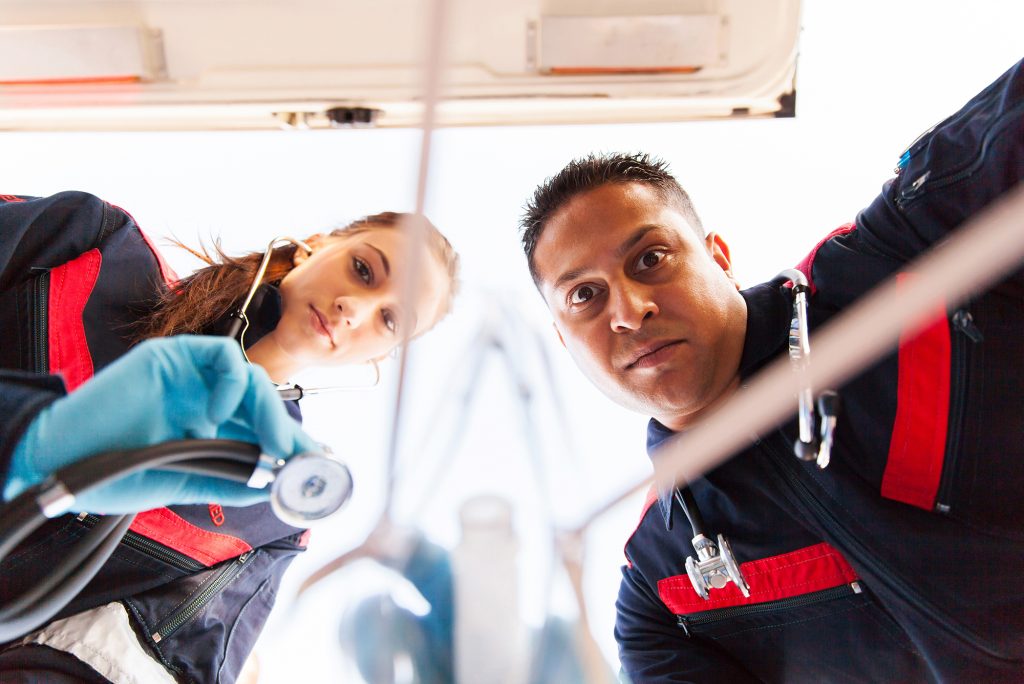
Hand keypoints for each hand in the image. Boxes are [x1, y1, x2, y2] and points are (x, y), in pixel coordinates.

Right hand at [5, 336, 318, 513]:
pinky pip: (221, 355)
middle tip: (304, 458)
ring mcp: (187, 376)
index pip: (258, 428)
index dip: (290, 442)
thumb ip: (227, 479)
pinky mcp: (171, 355)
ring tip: (275, 444)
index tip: (319, 462)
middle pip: (261, 403)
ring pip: (250, 379)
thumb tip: (274, 484)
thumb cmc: (111, 473)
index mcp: (204, 427)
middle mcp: (201, 398)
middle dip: (287, 430)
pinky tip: (220, 413)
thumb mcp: (181, 482)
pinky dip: (232, 382)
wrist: (58, 460)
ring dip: (269, 411)